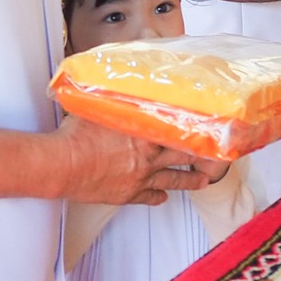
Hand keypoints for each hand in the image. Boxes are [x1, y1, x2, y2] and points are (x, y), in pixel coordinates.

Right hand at [52, 114, 226, 205]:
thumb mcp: (95, 107)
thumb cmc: (76, 136)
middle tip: (216, 157)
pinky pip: (148, 198)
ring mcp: (139, 178)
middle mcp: (147, 156)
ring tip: (202, 181)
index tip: (210, 128)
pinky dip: (157, 198)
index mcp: (143, 132)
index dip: (196, 130)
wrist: (63, 165)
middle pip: (182, 156)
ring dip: (189, 180)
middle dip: (201, 157)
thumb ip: (110, 98)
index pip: (178, 131)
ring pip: (173, 180)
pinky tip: (162, 198)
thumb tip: (111, 83)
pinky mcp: (127, 195)